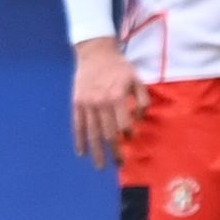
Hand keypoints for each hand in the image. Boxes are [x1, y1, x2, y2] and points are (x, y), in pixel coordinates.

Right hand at [70, 38, 141, 169]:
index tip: (130, 140)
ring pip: (92, 133)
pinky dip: (79, 140)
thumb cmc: (119, 67)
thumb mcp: (137, 79)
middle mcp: (101, 103)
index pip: (123, 124)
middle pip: (108, 133)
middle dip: (114, 151)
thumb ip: (142, 100)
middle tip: (119, 164)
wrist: (95, 53)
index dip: (128, 135)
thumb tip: (138, 120)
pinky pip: (78, 125)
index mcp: (117, 97)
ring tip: (100, 166)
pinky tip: (82, 153)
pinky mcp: (77, 103)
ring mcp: (87, 104)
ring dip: (96, 151)